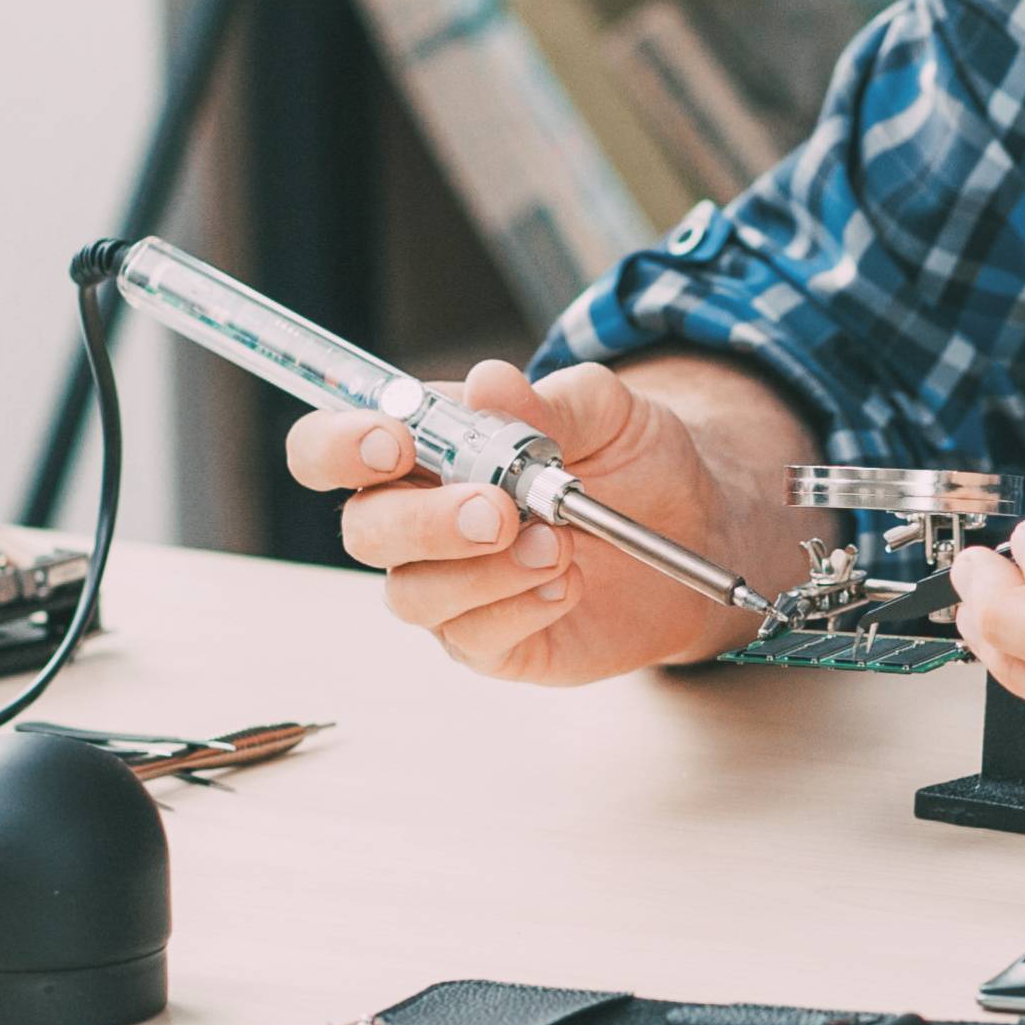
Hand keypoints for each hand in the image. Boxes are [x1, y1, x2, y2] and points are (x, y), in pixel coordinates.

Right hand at [285, 360, 757, 682]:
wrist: (695, 529)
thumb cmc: (632, 459)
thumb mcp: (606, 410)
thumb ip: (547, 400)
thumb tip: (491, 382)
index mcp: (423, 448)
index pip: (329, 446)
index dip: (338, 445)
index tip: (394, 443)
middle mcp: (418, 520)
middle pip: (363, 529)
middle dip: (424, 522)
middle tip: (498, 512)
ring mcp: (449, 585)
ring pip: (411, 594)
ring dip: (481, 572)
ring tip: (559, 546)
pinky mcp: (489, 641)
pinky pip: (472, 638)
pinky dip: (519, 608)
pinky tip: (566, 583)